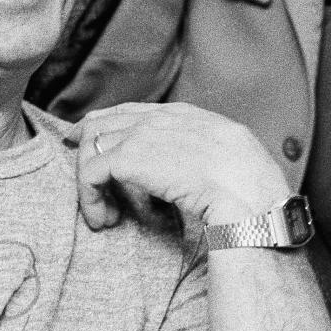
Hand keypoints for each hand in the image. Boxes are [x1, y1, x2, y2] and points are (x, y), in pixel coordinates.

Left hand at [65, 102, 290, 228]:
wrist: (252, 199)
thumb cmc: (252, 195)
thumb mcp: (231, 165)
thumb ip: (203, 160)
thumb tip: (190, 179)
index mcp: (191, 116)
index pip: (136, 111)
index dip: (110, 124)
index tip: (91, 141)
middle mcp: (165, 117)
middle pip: (106, 121)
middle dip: (85, 143)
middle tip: (78, 170)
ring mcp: (146, 133)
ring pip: (93, 147)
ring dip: (89, 183)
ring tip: (102, 214)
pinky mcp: (130, 157)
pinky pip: (91, 173)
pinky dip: (89, 198)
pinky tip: (102, 219)